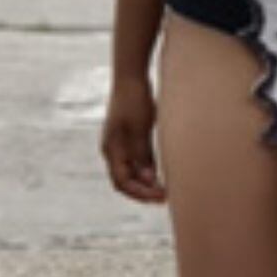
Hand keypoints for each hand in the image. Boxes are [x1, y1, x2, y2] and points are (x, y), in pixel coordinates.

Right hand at [101, 77, 165, 203]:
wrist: (131, 78)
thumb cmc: (134, 101)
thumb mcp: (140, 129)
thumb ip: (142, 154)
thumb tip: (148, 179)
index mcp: (111, 149)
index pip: (122, 181)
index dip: (140, 193)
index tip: (160, 196)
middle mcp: (113, 150)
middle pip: (125, 180)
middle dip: (143, 191)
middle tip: (165, 198)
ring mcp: (121, 144)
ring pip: (132, 172)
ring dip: (146, 183)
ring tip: (165, 189)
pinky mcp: (130, 138)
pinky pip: (138, 161)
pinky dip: (148, 171)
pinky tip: (162, 174)